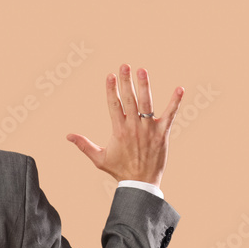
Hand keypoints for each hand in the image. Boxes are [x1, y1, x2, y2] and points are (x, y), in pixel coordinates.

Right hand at [67, 64, 182, 187]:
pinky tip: (180, 89)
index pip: (114, 105)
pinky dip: (175, 102)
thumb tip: (68, 136)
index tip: (109, 75)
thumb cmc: (119, 170)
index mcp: (118, 131)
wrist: (140, 182)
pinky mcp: (162, 133)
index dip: (111, 89)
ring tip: (142, 70)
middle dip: (126, 81)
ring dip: (144, 86)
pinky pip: (170, 114)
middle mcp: (133, 127)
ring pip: (146, 103)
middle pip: (129, 99)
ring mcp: (149, 129)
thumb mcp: (98, 158)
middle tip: (124, 66)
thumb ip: (84, 145)